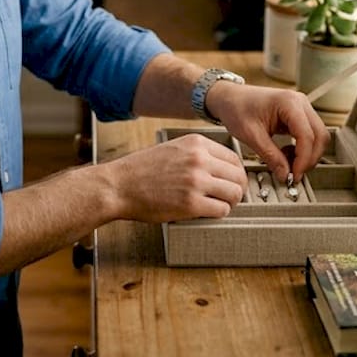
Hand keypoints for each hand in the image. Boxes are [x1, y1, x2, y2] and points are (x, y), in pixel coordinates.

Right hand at [103, 134, 247, 221]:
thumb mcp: (173, 148)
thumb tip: (221, 167)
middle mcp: (199, 159)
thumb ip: (197, 154)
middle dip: (237, 189)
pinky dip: (218, 213)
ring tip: (220, 205)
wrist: (118, 186)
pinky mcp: (191, 204)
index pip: (234, 158)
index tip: (231, 181)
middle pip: (238, 176)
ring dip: (230, 202)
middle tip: (230, 197)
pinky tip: (208, 212)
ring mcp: (196, 182)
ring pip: (234, 194)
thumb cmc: (141, 170)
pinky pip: (221, 210)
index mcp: (196, 143)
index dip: (236, 173)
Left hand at [205, 83, 328, 182]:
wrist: (229, 97)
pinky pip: (310, 135)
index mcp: (289, 103)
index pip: (307, 135)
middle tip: (293, 174)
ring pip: (318, 136)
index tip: (294, 175)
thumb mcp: (250, 135)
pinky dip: (303, 149)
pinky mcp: (298, 115)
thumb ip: (270, 156)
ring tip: (287, 163)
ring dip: (307, 154)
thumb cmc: (236, 108)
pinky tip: (287, 154)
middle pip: (319, 136)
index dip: (303, 159)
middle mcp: (300, 102)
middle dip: (309, 159)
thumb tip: (284, 174)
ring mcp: (301, 108)